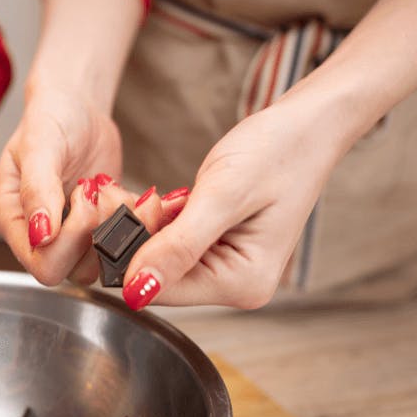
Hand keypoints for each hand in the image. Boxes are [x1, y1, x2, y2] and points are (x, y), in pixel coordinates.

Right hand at [0, 85, 123, 284]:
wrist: (77, 108)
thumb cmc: (51, 119)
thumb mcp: (40, 146)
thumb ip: (37, 189)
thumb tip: (40, 235)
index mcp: (13, 220)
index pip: (41, 264)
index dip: (70, 239)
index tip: (80, 192)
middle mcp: (39, 236)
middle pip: (73, 271)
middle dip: (97, 230)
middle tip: (98, 189)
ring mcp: (71, 238)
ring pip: (102, 264)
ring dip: (118, 226)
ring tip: (112, 188)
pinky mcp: (99, 231)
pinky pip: (123, 248)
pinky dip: (137, 223)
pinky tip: (133, 195)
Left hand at [121, 101, 340, 309]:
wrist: (308, 125)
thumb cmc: (279, 151)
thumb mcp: (222, 195)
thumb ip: (178, 246)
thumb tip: (136, 291)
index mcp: (242, 283)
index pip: (161, 289)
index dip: (127, 256)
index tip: (108, 215)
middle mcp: (235, 284)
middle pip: (159, 275)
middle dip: (134, 237)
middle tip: (115, 196)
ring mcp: (227, 268)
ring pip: (160, 257)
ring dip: (143, 226)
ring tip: (134, 194)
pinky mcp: (217, 249)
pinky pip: (172, 243)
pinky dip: (158, 221)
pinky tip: (157, 199)